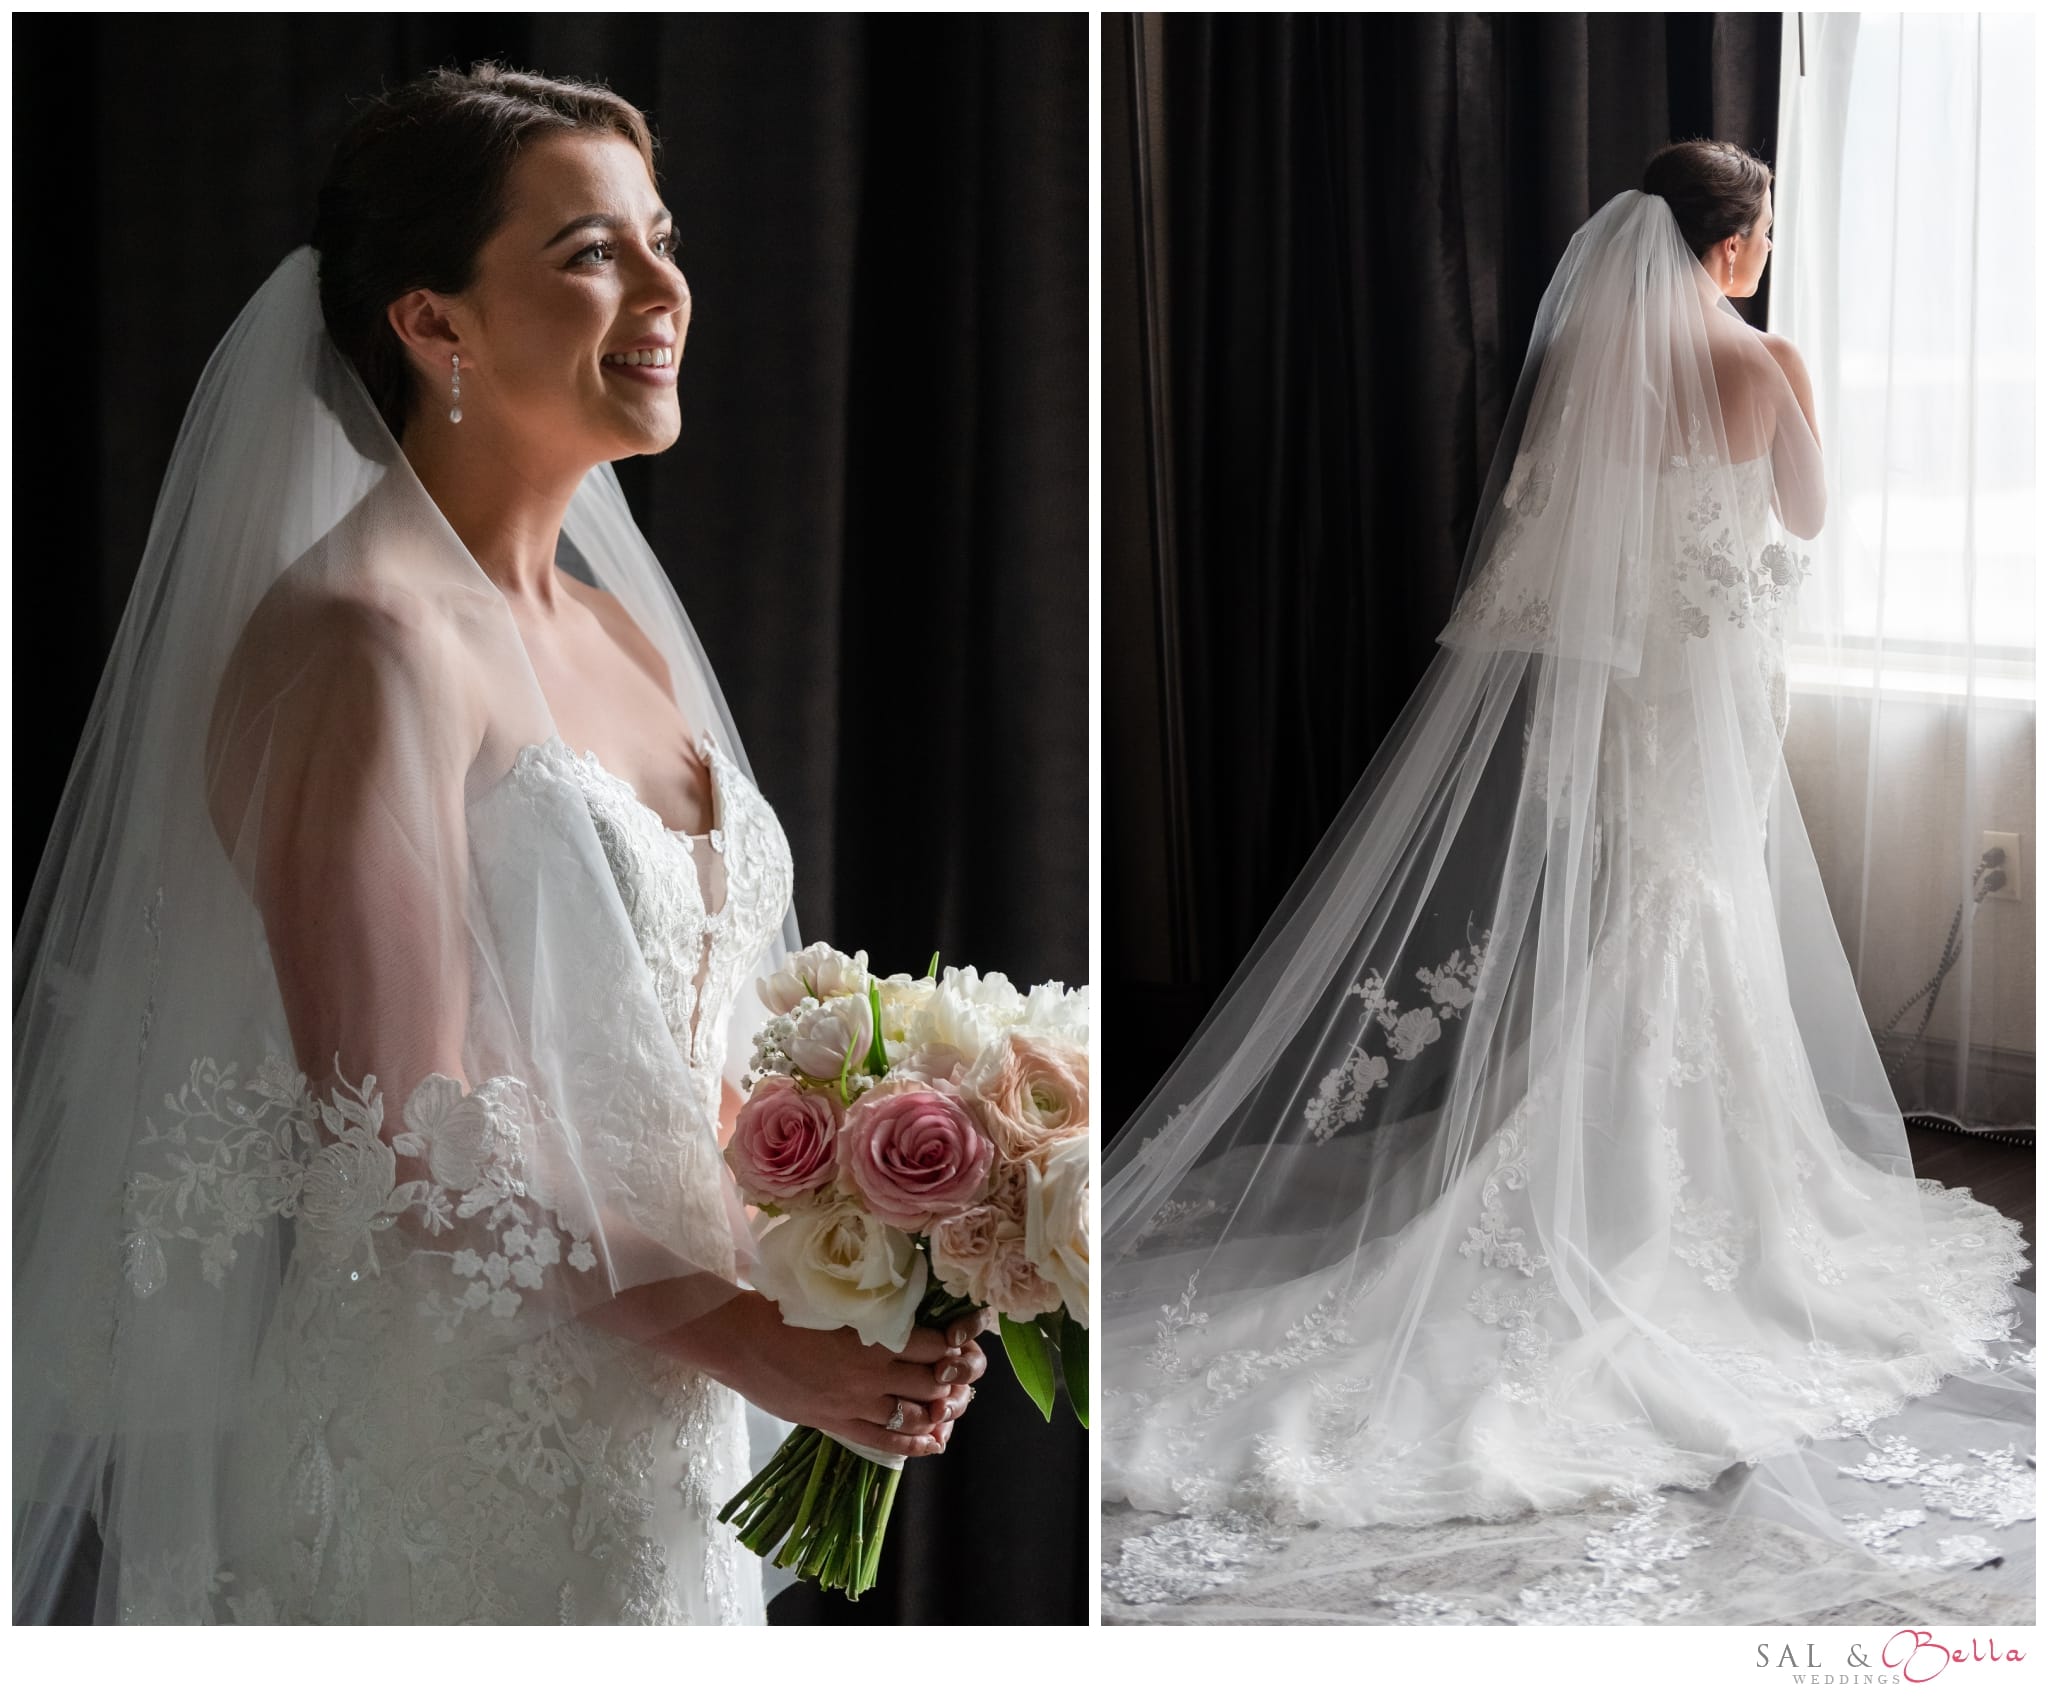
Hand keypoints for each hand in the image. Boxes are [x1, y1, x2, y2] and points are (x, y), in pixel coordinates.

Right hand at [663, 1293, 995, 1457]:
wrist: (742, 1341)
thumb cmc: (786, 1309)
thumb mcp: (837, 1299)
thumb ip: (873, 1308)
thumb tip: (905, 1305)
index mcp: (876, 1335)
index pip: (938, 1343)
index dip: (963, 1341)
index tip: (975, 1333)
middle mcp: (873, 1372)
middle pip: (934, 1382)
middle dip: (958, 1380)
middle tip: (966, 1374)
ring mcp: (857, 1402)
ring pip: (916, 1414)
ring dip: (939, 1411)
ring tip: (950, 1404)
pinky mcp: (838, 1424)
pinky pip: (887, 1441)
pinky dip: (915, 1442)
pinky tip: (933, 1440)